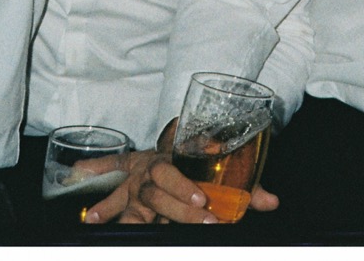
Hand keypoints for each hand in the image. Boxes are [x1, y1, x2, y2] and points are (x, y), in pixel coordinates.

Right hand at [81, 150, 277, 224]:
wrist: (176, 144)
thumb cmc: (201, 161)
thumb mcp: (225, 173)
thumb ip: (247, 190)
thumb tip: (272, 202)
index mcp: (173, 159)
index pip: (175, 173)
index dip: (185, 188)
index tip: (203, 201)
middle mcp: (150, 169)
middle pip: (156, 190)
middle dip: (177, 207)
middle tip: (200, 221)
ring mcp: (135, 182)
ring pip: (125, 197)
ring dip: (113, 207)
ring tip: (98, 217)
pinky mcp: (126, 196)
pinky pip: (110, 200)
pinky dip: (101, 207)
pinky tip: (91, 220)